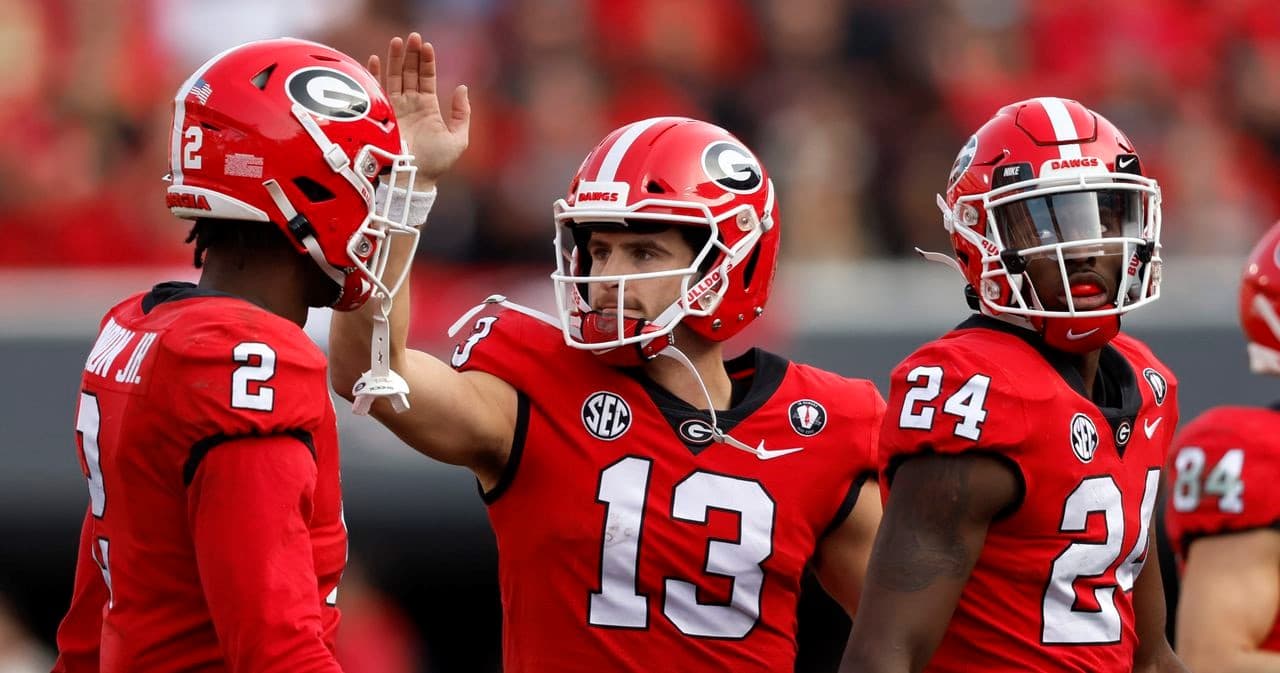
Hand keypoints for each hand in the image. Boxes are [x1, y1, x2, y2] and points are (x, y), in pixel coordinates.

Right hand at [369, 32, 469, 189]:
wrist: (413, 179)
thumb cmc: (435, 163)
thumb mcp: (458, 139)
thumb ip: (461, 114)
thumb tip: (461, 88)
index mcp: (428, 108)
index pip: (426, 78)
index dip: (426, 61)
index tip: (426, 45)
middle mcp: (410, 105)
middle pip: (410, 73)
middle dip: (411, 54)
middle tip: (413, 37)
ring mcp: (394, 109)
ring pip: (394, 77)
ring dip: (395, 59)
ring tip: (398, 41)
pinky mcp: (382, 115)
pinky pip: (377, 91)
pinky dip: (375, 75)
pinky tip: (374, 59)